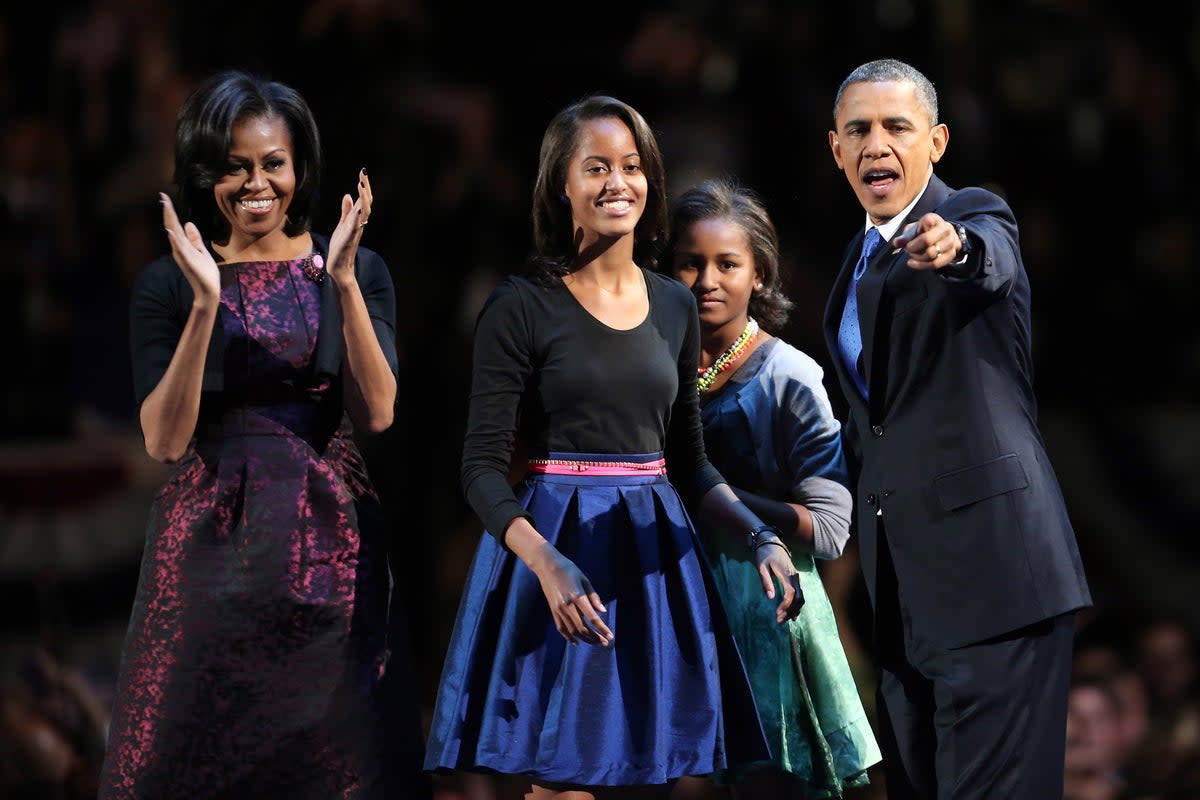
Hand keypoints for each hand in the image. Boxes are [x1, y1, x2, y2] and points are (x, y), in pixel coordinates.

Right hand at [160, 192, 219, 300]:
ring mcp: (183, 255)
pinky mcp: (188, 263)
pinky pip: (180, 250)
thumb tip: (189, 223)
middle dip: (168, 212)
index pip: (175, 225)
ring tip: (166, 207)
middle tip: (162, 196)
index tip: (165, 197)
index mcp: (183, 245)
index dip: (170, 212)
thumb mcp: (202, 251)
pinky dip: (175, 241)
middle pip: (172, 227)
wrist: (208, 291)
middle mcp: (180, 249)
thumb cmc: (205, 273)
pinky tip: (171, 232)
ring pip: (174, 235)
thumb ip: (195, 238)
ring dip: (170, 221)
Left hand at [327, 168, 371, 286]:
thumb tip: (348, 196)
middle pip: (366, 202)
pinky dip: (357, 217)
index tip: (363, 172)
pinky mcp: (350, 239)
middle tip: (364, 173)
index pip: (363, 199)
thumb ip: (346, 211)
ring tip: (361, 185)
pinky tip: (358, 208)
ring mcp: (355, 230)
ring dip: (364, 199)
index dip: (364, 186)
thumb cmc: (341, 246)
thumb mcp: (342, 224)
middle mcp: (359, 223)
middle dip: (366, 188)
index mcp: (357, 219)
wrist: (338, 266)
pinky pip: (356, 226)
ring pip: (364, 212)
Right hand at [528, 543, 613, 645]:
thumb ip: (594, 597)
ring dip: (584, 639)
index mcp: (577, 596)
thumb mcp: (584, 579)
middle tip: (604, 643)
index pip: (592, 618)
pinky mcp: (553, 611)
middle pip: (582, 628)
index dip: (602, 629)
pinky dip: (569, 637)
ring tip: (594, 643)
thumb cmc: (569, 570)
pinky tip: (576, 642)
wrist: (547, 566)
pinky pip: (561, 628)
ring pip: (572, 631)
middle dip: (595, 637)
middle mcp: (567, 606)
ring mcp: (559, 610)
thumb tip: (602, 611)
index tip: (610, 637)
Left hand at [754, 541, 803, 622]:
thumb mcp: (761, 567)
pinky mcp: (796, 579)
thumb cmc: (765, 554)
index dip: (785, 606)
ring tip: (783, 619)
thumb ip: (766, 582)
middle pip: (799, 598)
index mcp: (786, 574)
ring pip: (801, 598)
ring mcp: (797, 578)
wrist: (772, 542)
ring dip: (794, 610)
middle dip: (791, 611)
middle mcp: (795, 577)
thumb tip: (771, 598)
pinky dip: (796, 605)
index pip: (790, 593)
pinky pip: (800, 594)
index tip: (777, 614)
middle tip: (780, 620)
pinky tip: (791, 614)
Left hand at [891, 212, 959, 269]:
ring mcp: (951, 241)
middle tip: (908, 249)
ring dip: (917, 257)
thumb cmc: (923, 233)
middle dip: (913, 247)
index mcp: (934, 219)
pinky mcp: (952, 254)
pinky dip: (921, 265)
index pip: (927, 221)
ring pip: (931, 254)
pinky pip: (935, 264)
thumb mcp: (912, 231)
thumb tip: (896, 243)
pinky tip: (912, 263)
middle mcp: (946, 228)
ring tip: (912, 255)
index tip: (908, 239)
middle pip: (927, 240)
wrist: (942, 238)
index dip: (915, 232)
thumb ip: (904, 236)